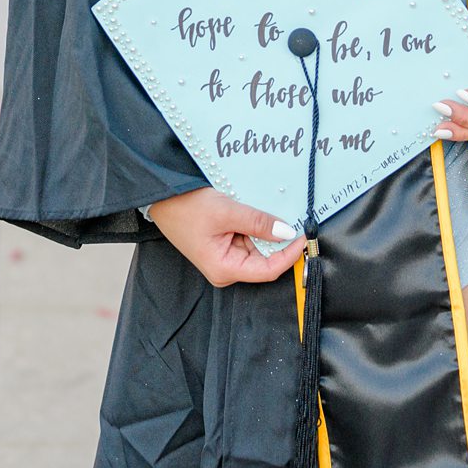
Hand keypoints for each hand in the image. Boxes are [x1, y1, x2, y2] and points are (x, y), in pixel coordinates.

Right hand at [147, 187, 304, 287]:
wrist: (164, 197)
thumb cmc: (186, 208)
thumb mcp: (227, 212)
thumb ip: (258, 223)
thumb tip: (286, 231)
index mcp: (225, 269)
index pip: (268, 270)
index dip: (289, 255)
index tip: (303, 237)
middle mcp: (226, 269)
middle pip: (265, 259)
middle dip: (278, 240)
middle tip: (290, 217)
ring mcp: (226, 258)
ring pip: (258, 248)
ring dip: (266, 231)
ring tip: (264, 210)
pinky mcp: (225, 246)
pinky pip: (249, 239)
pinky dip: (256, 227)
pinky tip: (254, 213)